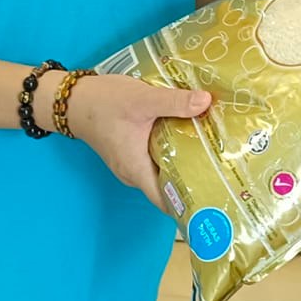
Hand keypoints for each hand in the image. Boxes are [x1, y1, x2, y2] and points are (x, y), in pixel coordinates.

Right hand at [63, 73, 209, 211]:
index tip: (218, 194)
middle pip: (168, 186)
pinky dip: (173, 151)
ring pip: (163, 170)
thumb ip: (174, 102)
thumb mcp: (142, 100)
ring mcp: (131, 163)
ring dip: (185, 163)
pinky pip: (156, 158)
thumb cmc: (105, 103)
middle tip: (225, 168)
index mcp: (136, 171)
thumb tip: (206, 102)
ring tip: (215, 152)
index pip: (167, 201)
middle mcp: (134, 173)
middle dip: (195, 179)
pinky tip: (190, 135)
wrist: (74, 98)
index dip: (191, 202)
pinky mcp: (131, 151)